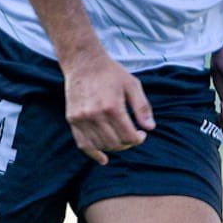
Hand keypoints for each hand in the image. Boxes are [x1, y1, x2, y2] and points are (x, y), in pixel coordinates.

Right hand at [63, 49, 153, 164]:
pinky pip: (83, 144)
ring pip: (101, 145)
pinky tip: (103, 159)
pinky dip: (93, 154)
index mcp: (112, 107)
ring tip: (120, 139)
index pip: (128, 136)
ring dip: (114, 147)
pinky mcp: (72, 120)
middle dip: (128, 143)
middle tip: (132, 136)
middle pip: (115, 143)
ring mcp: (82, 119)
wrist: (83, 63)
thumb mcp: (133, 85)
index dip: (139, 139)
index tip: (142, 134)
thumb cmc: (111, 73)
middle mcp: (95, 115)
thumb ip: (142, 107)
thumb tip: (150, 127)